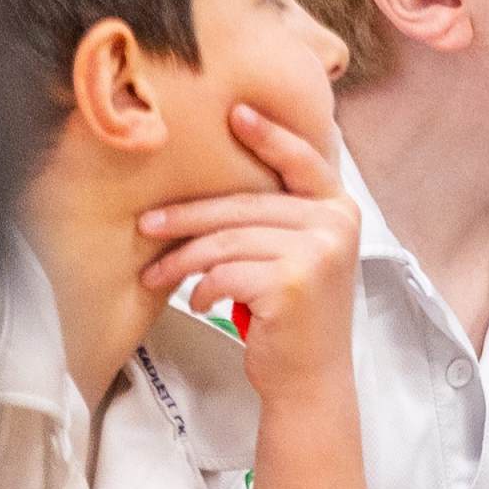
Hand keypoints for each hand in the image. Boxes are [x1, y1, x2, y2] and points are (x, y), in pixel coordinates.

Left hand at [137, 103, 361, 396]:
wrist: (310, 376)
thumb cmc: (294, 313)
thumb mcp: (302, 253)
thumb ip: (282, 215)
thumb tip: (220, 179)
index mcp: (341, 208)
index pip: (303, 161)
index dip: (269, 134)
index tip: (235, 112)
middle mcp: (336, 224)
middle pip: (245, 205)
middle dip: (188, 215)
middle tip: (147, 224)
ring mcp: (318, 252)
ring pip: (227, 240)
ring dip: (182, 259)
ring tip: (156, 274)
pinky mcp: (292, 282)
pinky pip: (224, 272)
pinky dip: (200, 288)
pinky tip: (198, 300)